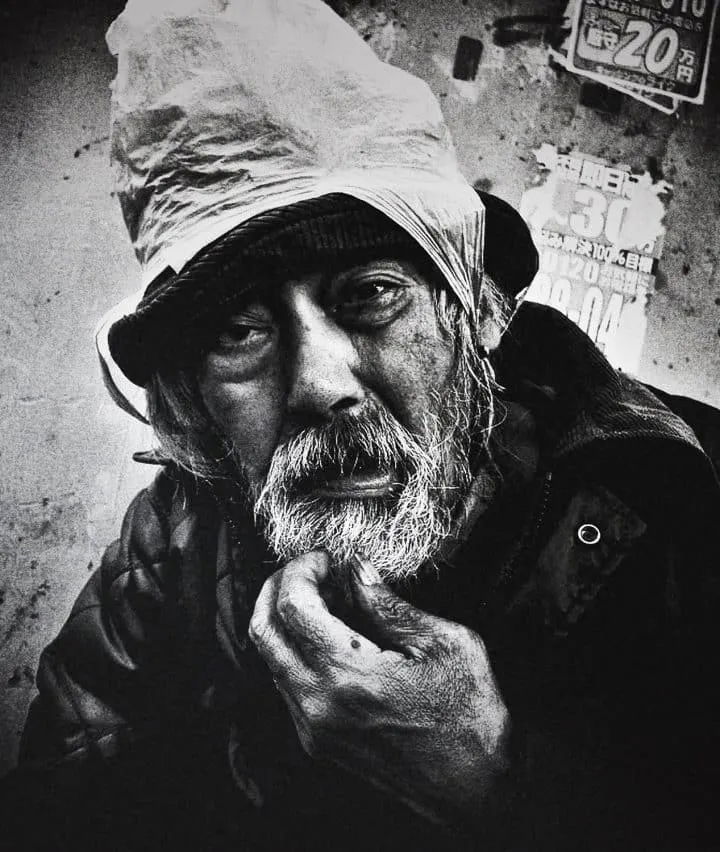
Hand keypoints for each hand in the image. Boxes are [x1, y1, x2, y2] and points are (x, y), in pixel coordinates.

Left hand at [248, 551, 511, 828]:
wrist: (476, 793)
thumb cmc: (471, 718)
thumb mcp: (445, 645)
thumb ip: (391, 606)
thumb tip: (357, 570)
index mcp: (349, 675)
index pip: (293, 607)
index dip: (302, 570)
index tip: (326, 557)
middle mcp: (318, 705)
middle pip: (263, 631)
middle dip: (278, 588)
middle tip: (309, 569)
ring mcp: (314, 729)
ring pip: (270, 659)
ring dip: (284, 619)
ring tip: (325, 599)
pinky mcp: (318, 743)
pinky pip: (286, 685)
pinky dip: (295, 650)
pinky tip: (329, 636)